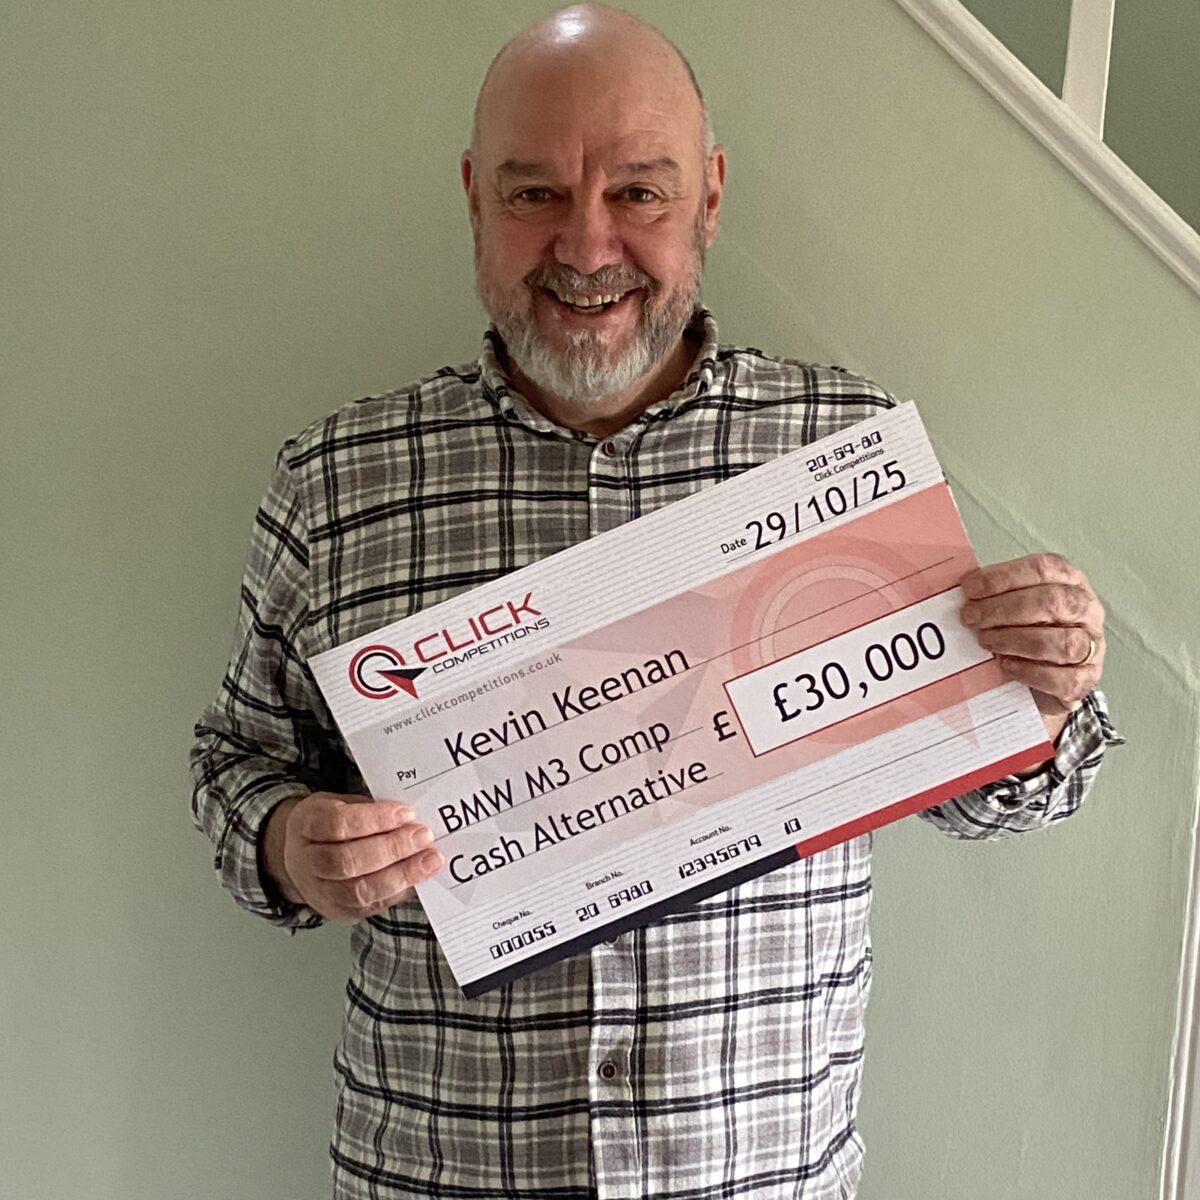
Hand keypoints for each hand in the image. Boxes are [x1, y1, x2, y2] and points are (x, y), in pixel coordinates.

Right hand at [264, 793, 443, 923]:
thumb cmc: (330, 824)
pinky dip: (399, 892)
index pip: (337, 824)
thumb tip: (410, 817)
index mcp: (306, 825)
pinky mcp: (338, 911)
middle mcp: (306, 862)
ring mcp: (319, 891)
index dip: (375, 819)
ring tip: (429, 861)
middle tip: (422, 837)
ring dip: (400, 875)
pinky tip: (418, 878)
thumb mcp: (342, 803)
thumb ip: (370, 808)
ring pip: (358, 891)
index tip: (406, 813)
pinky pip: (370, 906)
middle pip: (347, 861)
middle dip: (392, 849)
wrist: (302, 856)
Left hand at [959, 553, 1104, 736]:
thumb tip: (957, 590)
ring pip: (1062, 642)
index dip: (1002, 577)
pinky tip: (1006, 665)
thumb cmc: (1026, 631)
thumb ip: (994, 594)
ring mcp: (1091, 645)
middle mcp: (1086, 609)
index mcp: (1069, 580)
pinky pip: (1063, 678)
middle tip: (970, 617)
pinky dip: (1031, 672)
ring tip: (986, 641)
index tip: (969, 588)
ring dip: (1015, 640)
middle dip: (1003, 609)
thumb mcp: (1012, 604)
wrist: (1046, 676)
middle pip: (1052, 602)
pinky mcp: (1086, 678)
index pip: (1042, 569)